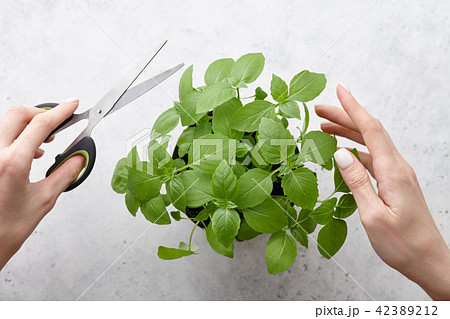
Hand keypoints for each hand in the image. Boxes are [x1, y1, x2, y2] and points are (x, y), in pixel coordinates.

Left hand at [0, 99, 84, 269]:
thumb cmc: (6, 228)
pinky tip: (31, 152)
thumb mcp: (44, 200)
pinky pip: (1, 137)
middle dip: (43, 113)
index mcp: (12, 163)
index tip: (72, 105)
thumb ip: (65, 173)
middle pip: (19, 114)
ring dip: (30, 125)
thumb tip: (78, 158)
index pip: (40, 125)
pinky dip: (19, 136)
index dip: (61, 111)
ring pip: (8, 123)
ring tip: (47, 140)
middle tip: (60, 122)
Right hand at [315, 84, 449, 299]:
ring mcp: (398, 174)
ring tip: (325, 128)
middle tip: (320, 110)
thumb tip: (341, 154)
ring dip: (348, 132)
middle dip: (345, 116)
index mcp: (393, 172)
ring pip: (371, 143)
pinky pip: (373, 158)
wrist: (428, 260)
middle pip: (370, 132)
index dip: (354, 108)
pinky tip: (343, 152)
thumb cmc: (403, 244)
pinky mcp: (395, 182)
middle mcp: (398, 167)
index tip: (340, 90)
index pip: (372, 130)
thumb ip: (357, 182)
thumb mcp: (373, 216)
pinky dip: (356, 149)